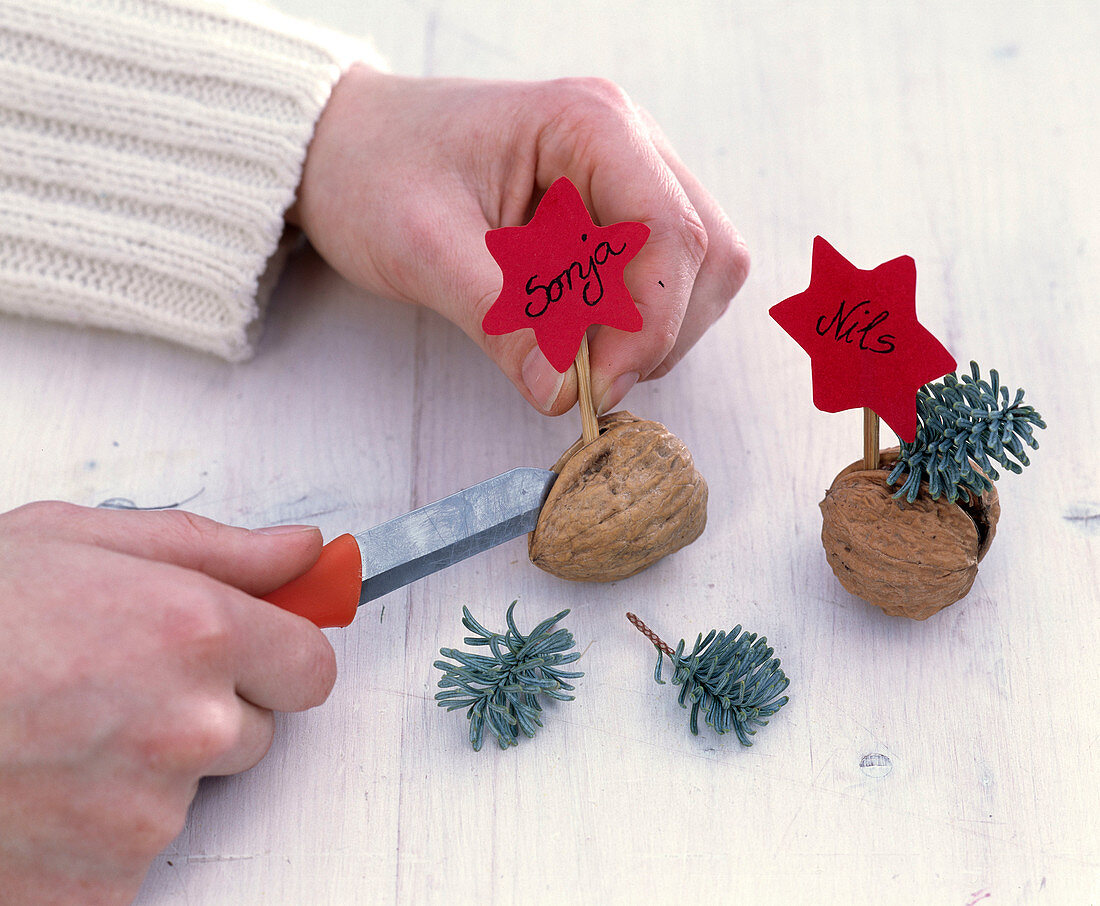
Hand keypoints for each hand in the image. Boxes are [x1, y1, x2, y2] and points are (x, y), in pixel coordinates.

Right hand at [0, 503, 335, 904]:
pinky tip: (39, 793)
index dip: (279, 659)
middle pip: (255, 733)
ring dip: (144, 775)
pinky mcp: (99, 890)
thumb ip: (216, 549)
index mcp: (196, 631)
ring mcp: (144, 815)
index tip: (253, 658)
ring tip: (55, 737)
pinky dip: (96, 837)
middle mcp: (187, 725)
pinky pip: (135, 860)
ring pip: (191, 796)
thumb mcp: (82, 542)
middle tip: (113, 690)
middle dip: (205, 713)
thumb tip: (302, 551)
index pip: (312, 667)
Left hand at [289, 67, 749, 415]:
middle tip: (585, 380)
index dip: (649, 325)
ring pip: (695, 271)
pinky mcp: (611, 212)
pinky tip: (573, 332)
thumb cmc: (373, 172)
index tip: (594, 389)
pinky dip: (629, 323)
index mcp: (589, 125)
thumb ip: (501, 321)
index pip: (669, 233)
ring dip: (649, 332)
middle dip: (657, 332)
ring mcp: (626, 175)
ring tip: (570, 353)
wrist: (342, 146)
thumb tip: (563, 396)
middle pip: (705, 254)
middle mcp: (626, 142)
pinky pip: (656, 279)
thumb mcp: (425, 248)